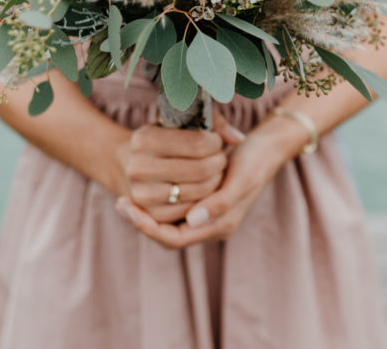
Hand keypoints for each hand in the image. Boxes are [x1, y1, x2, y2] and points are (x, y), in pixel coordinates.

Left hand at [116, 115, 292, 248]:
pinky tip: (140, 193)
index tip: (129, 208)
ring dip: (145, 215)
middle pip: (167, 235)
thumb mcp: (240, 179)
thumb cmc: (254, 160)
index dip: (149, 228)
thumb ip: (219, 203)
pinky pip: (172, 211)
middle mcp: (210, 225)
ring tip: (123, 200)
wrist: (266, 147)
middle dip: (142, 222)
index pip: (175, 239)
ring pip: (167, 225)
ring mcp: (205, 214)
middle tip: (120, 203)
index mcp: (221, 224)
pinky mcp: (200, 200)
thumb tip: (191, 220)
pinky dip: (155, 203)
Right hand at [119, 113, 246, 223]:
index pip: (198, 143)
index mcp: (144, 139)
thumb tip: (238, 139)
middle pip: (201, 170)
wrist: (138, 166)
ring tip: (215, 172)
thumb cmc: (169, 140)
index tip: (217, 141)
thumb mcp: (185, 122)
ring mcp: (142, 194)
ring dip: (216, 182)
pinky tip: (206, 188)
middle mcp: (138, 168)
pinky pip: (191, 211)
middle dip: (218, 163)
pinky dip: (205, 200)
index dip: (216, 143)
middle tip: (220, 158)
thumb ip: (215, 124)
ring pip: (199, 192)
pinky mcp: (151, 214)